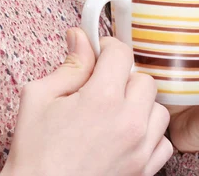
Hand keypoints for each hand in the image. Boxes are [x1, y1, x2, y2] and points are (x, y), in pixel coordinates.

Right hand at [2, 30, 172, 175]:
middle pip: (144, 79)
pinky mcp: (144, 170)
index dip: (107, 47)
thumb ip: (69, 65)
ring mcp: (140, 149)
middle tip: (100, 85)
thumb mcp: (40, 97)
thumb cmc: (35, 151)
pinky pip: (163, 142)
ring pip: (158, 109)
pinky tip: (125, 135)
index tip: (97, 53)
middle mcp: (128, 122)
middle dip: (123, 76)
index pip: (122, 53)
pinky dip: (148, 134)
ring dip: (139, 104)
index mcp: (101, 99)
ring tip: (113, 112)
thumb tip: (80, 37)